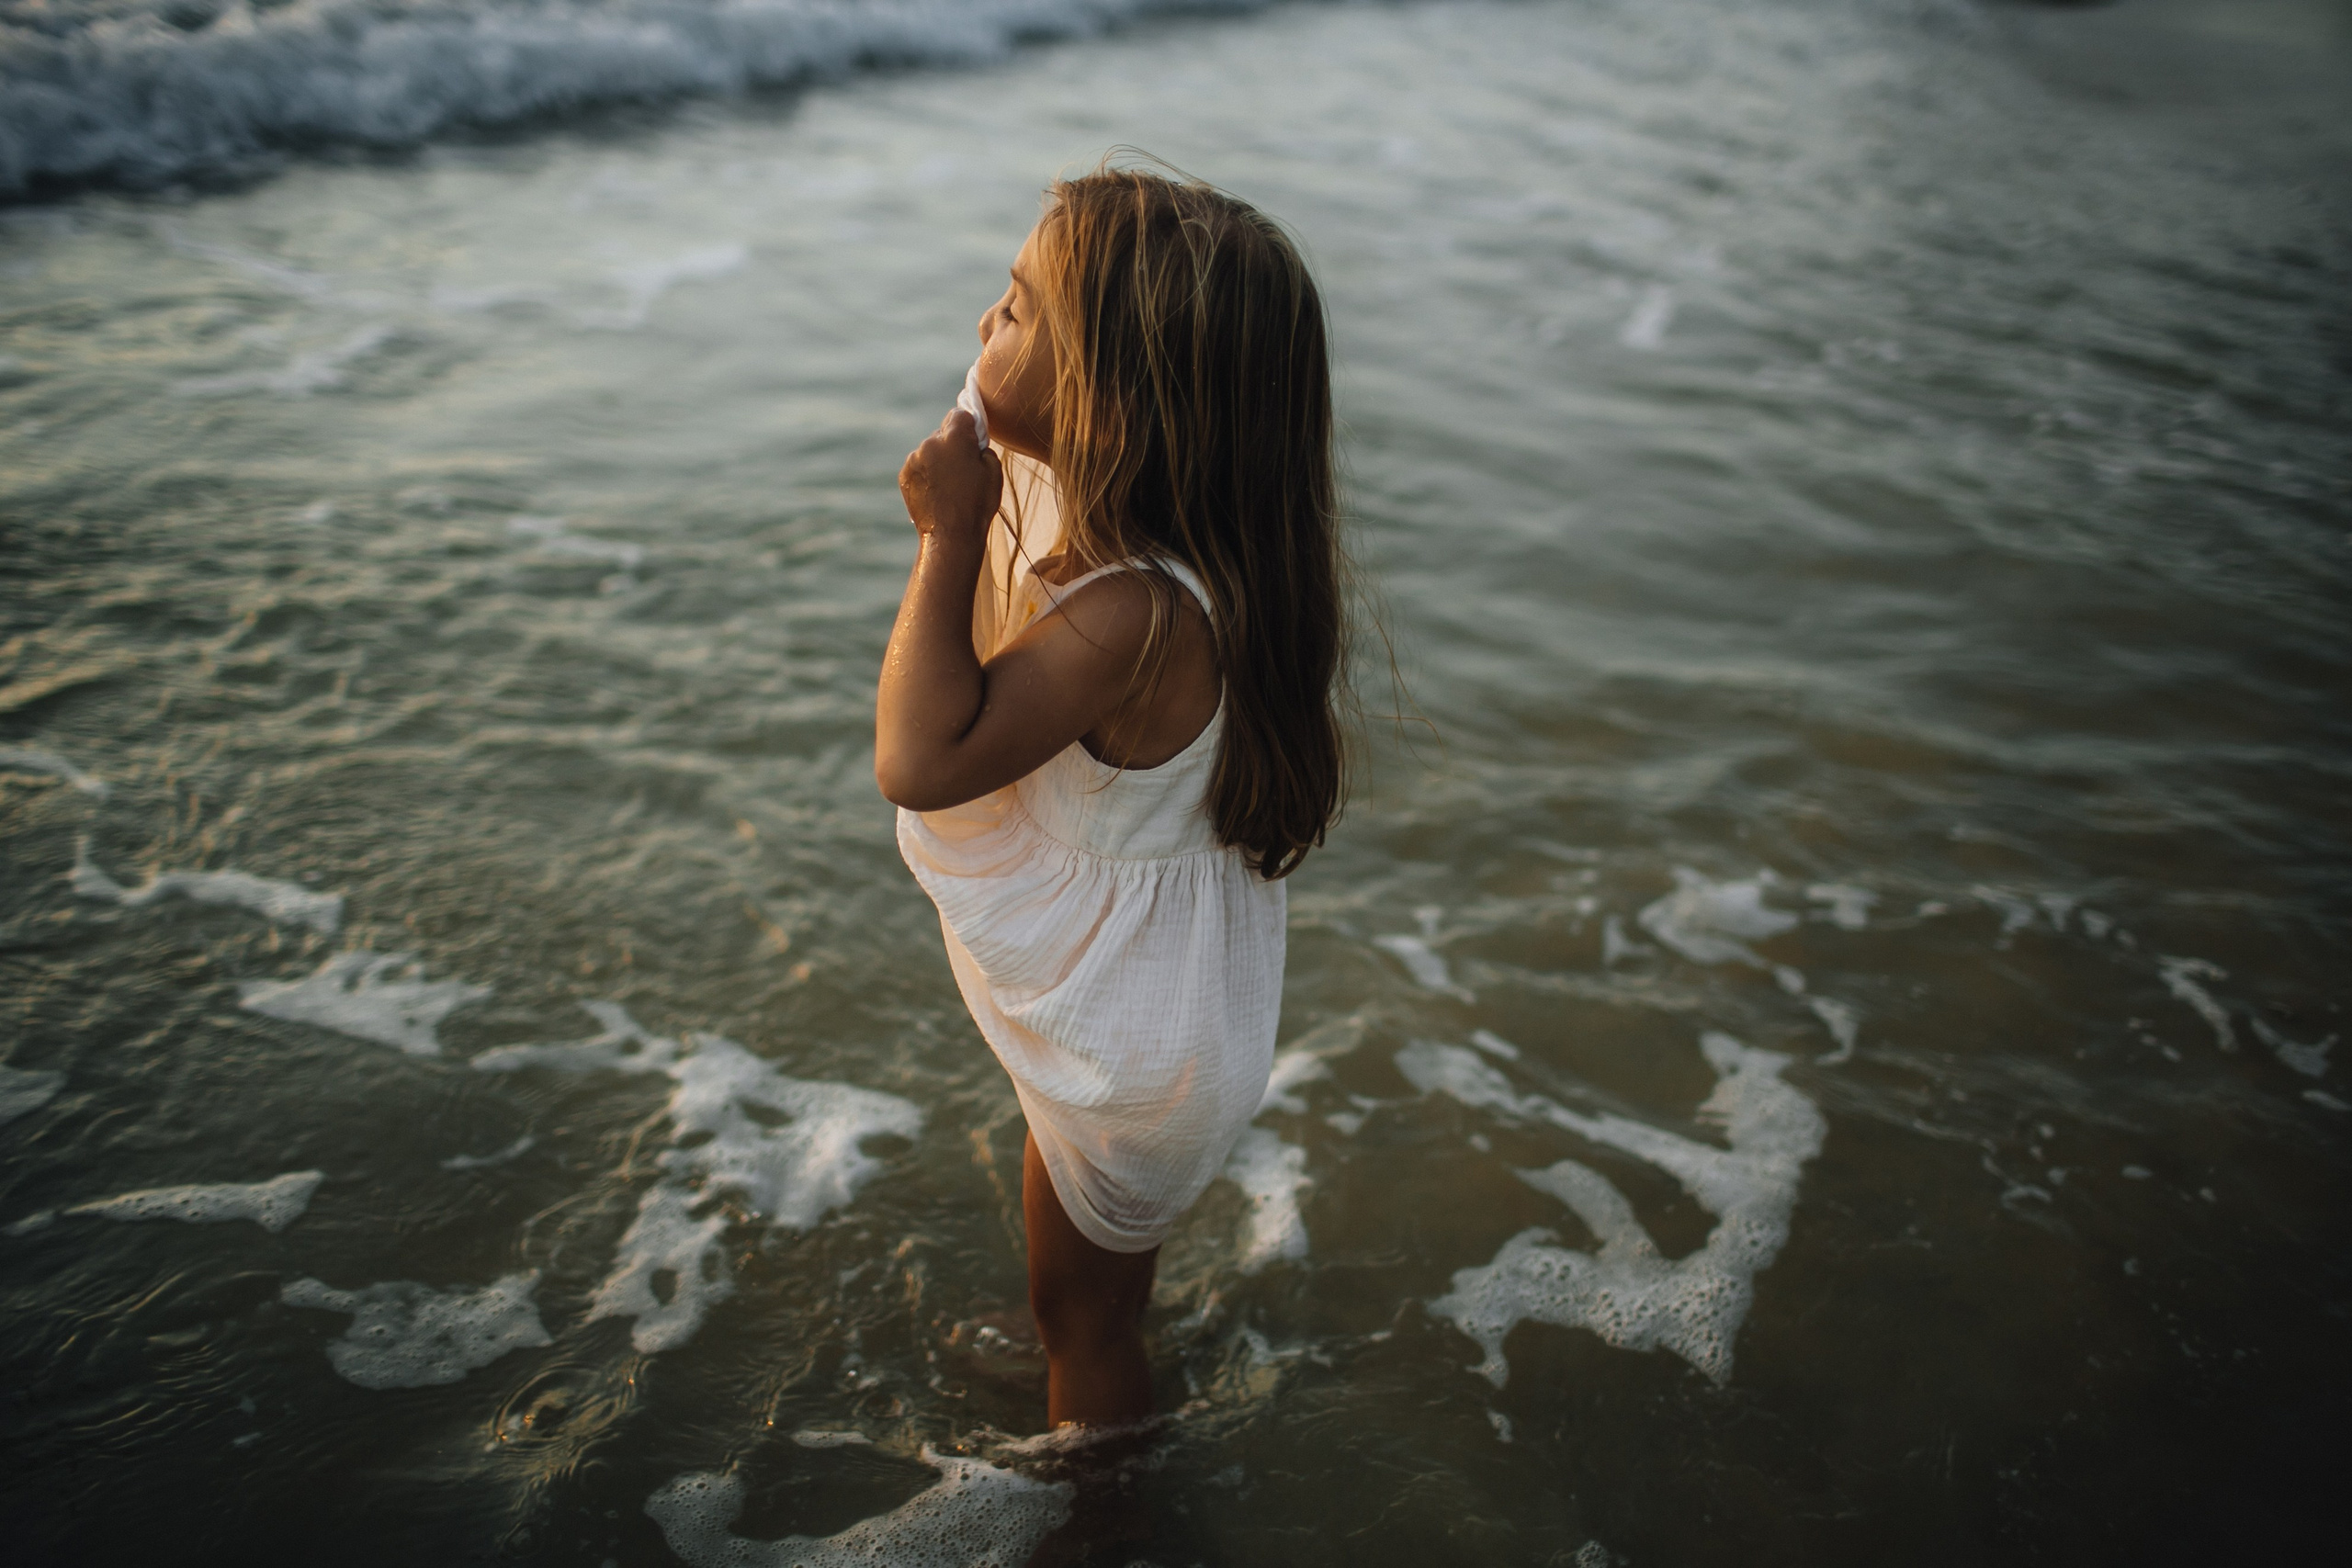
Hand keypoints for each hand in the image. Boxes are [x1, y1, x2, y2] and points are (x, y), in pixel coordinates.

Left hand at [899, 410, 1001, 545]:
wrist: (951, 535)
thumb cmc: (977, 504)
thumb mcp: (994, 472)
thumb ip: (984, 448)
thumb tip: (975, 443)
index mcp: (955, 437)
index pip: (960, 414)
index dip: (969, 425)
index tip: (974, 438)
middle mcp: (931, 442)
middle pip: (943, 433)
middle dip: (953, 444)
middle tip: (964, 468)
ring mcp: (915, 458)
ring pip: (930, 450)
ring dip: (939, 459)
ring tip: (950, 485)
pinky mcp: (905, 474)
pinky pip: (919, 466)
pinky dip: (927, 473)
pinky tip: (938, 492)